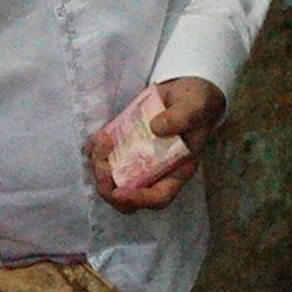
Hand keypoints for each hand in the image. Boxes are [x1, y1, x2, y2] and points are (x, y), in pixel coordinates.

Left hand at [87, 76, 224, 211]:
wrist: (185, 91)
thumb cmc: (196, 104)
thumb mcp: (195, 107)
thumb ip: (181, 117)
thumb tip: (155, 128)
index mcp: (176, 171)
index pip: (158, 197)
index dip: (137, 200)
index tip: (119, 192)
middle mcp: (155, 172)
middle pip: (128, 197)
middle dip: (108, 187)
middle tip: (101, 165)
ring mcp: (138, 161)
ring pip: (111, 180)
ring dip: (99, 166)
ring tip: (102, 139)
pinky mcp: (125, 147)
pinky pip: (104, 159)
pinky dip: (95, 151)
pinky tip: (99, 136)